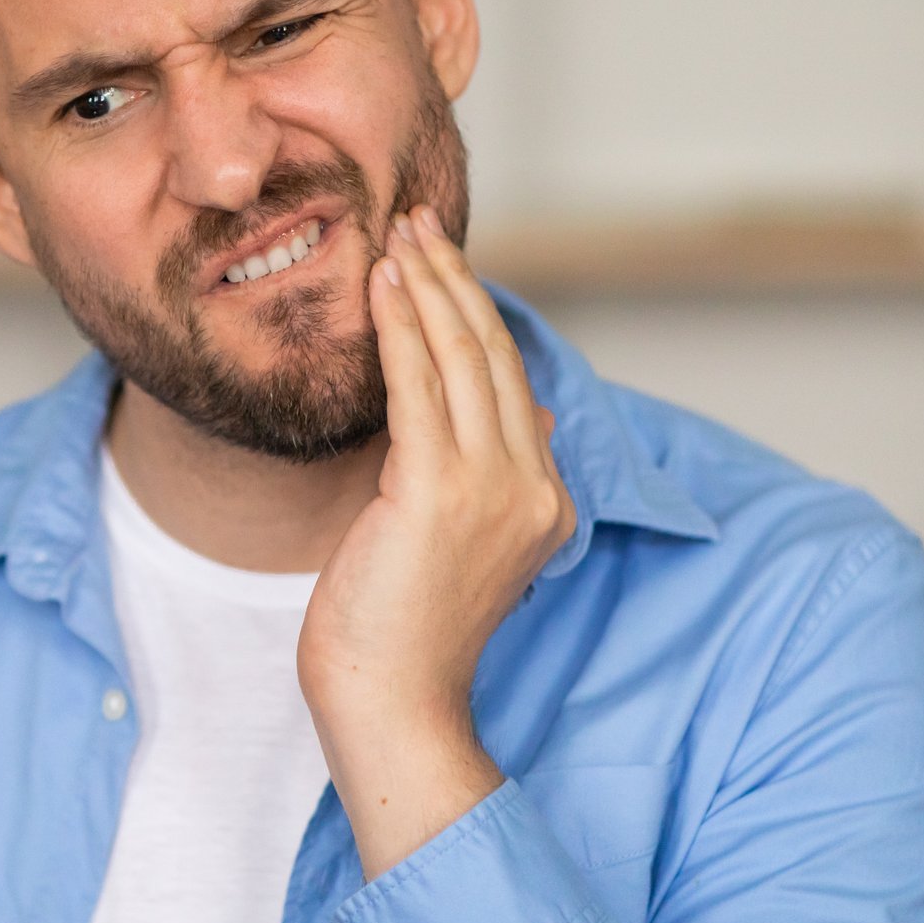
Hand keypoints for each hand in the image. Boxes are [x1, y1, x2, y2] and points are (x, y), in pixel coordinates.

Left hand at [297, 204, 577, 877]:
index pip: (511, 380)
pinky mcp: (440, 494)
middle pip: (494, 354)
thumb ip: (474, 475)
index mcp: (545, 500)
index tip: (439, 256)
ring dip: (426, 285)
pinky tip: (378, 285)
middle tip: (418, 218)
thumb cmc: (400, 632)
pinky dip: (400, 326)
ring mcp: (494, 490)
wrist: (391, 704)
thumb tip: (503, 411)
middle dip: (452, 277)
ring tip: (396, 233)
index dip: (475, 310)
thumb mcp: (451, 542)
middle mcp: (534, 488)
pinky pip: (420, 386)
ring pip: (462, 358)